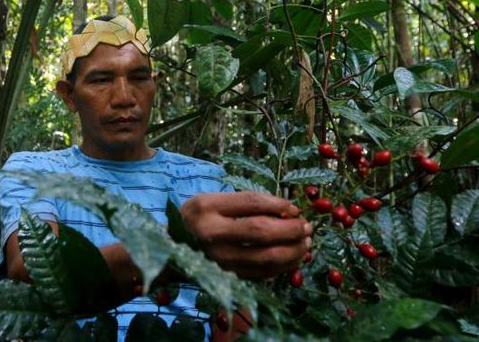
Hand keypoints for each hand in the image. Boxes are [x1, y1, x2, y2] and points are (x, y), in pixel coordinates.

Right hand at [180, 191, 311, 278]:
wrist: (171, 250)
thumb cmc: (198, 219)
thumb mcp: (211, 200)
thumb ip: (244, 202)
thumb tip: (286, 209)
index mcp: (207, 208)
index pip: (250, 203)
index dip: (278, 204)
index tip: (294, 207)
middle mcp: (211, 235)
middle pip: (261, 231)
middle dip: (291, 229)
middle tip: (307, 226)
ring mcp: (220, 260)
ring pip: (267, 257)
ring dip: (294, 250)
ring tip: (306, 242)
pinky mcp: (228, 277)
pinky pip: (263, 274)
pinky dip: (284, 266)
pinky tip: (294, 257)